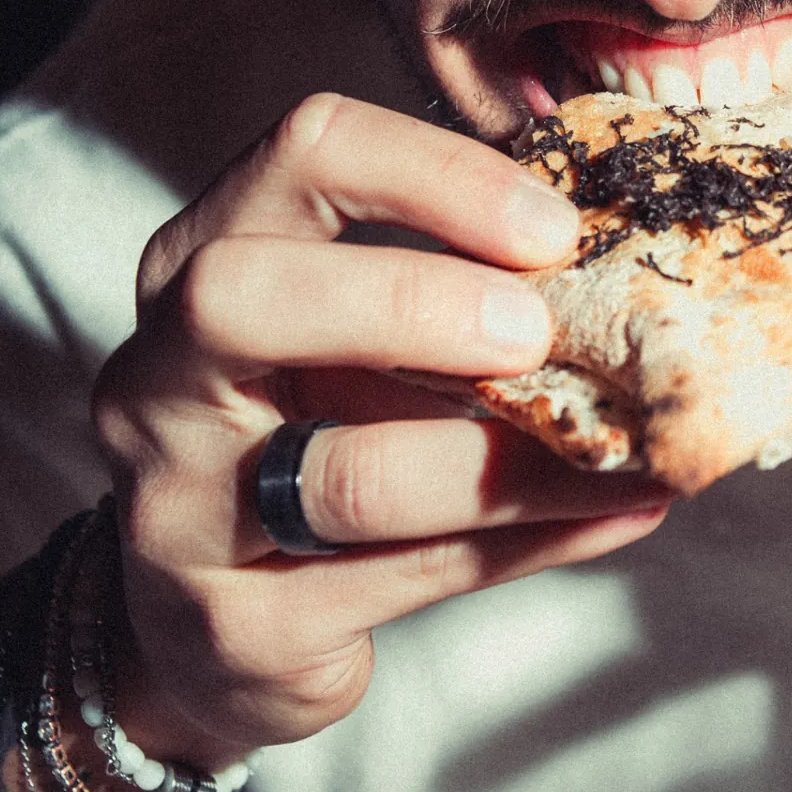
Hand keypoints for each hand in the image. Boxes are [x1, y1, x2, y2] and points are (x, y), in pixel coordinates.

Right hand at [92, 94, 669, 766]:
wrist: (208, 636)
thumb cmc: (306, 448)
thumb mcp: (349, 352)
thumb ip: (450, 300)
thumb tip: (630, 270)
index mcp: (200, 264)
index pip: (300, 155)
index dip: (437, 172)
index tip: (555, 227)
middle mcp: (159, 379)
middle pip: (243, 296)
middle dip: (410, 299)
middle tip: (538, 331)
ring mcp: (181, 513)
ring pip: (350, 476)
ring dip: (519, 460)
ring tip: (632, 452)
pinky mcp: (239, 629)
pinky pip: (409, 576)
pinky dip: (535, 539)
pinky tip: (620, 512)